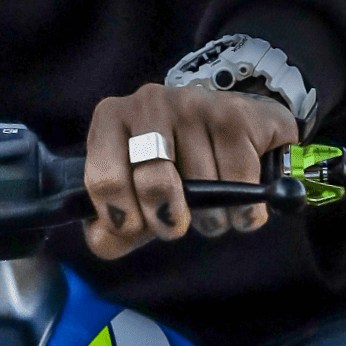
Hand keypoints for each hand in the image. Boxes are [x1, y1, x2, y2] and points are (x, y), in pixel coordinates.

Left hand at [83, 83, 295, 262]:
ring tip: (213, 209)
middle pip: (154, 182)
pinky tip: (243, 206)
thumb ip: (110, 228)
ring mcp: (194, 102)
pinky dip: (245, 209)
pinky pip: (241, 180)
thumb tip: (101, 242)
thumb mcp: (134, 196)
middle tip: (175, 225)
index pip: (106, 181)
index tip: (137, 228)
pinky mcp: (237, 113)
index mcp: (111, 118)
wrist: (232, 128)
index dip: (122, 219)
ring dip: (212, 217)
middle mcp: (149, 102)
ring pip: (204, 185)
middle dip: (167, 219)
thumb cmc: (171, 166)